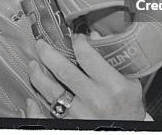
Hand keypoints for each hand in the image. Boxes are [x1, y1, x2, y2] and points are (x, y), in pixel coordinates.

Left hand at [26, 34, 145, 119]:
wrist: (130, 132)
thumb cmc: (129, 107)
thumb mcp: (131, 82)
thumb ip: (113, 59)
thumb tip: (93, 36)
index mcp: (113, 86)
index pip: (87, 56)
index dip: (77, 42)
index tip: (74, 36)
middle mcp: (96, 100)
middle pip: (64, 71)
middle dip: (48, 54)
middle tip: (41, 45)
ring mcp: (82, 115)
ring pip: (52, 92)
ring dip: (38, 77)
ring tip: (33, 65)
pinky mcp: (71, 126)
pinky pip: (47, 118)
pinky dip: (35, 110)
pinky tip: (31, 99)